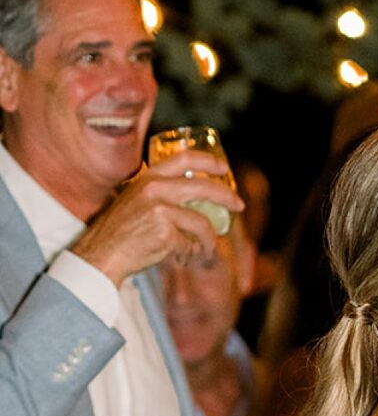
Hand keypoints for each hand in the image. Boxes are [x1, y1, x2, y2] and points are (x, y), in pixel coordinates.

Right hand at [75, 155, 243, 286]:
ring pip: (201, 222)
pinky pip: (190, 244)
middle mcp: (154, 189)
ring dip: (210, 239)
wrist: (101, 255)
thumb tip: (195, 196)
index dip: (208, 160)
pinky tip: (182, 257)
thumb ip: (158, 193)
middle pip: (203, 187)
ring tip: (207, 248)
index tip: (223, 167)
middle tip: (238, 205)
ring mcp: (159, 210)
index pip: (183, 158)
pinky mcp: (164, 233)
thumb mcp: (134, 200)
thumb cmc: (118, 232)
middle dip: (226, 196)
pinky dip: (191, 253)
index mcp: (147, 178)